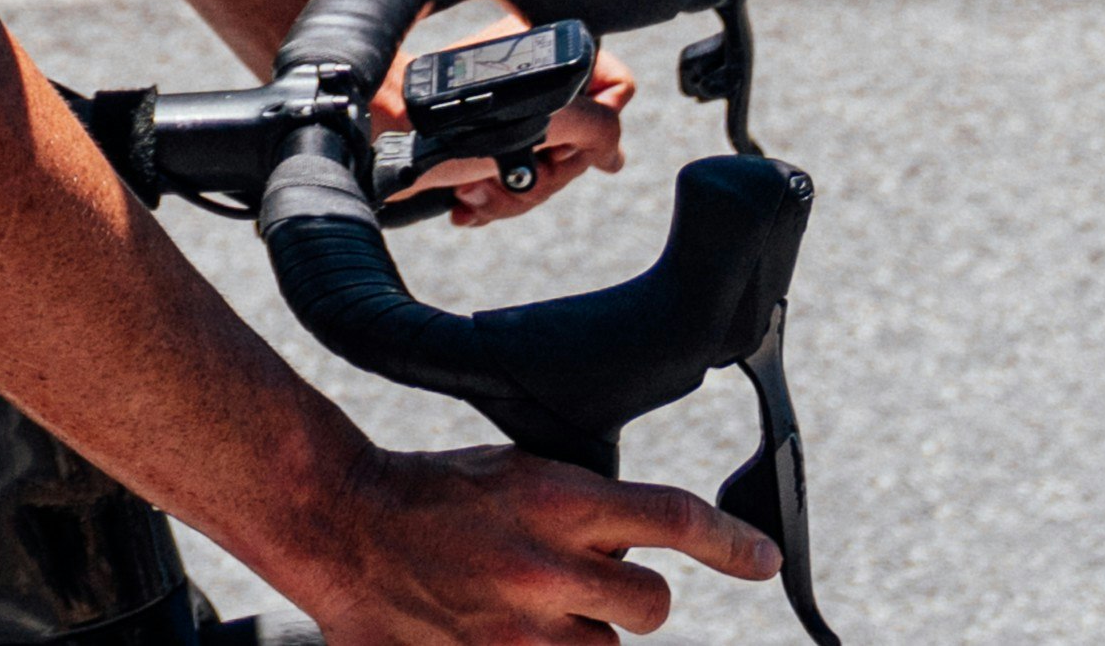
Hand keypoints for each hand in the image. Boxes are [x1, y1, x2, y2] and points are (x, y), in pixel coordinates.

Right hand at [294, 441, 777, 643]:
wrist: (342, 525)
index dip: (732, 542)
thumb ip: (582, 511)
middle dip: (625, 596)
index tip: (763, 559)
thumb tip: (633, 549)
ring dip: (579, 634)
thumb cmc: (429, 495)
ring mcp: (521, 631)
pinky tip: (501, 628)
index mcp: (558, 499)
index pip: (674, 519)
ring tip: (521, 606)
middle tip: (576, 581)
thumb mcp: (517, 474)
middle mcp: (549, 568)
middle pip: (651, 604)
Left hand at [378, 32, 634, 226]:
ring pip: (546, 170)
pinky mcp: (483, 145)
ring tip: (475, 192)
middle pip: (581, 143)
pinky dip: (490, 199)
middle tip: (511, 175)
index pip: (617, 88)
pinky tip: (466, 203)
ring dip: (510, 195)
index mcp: (551, 53)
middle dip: (545, 174)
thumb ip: (599, 129)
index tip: (561, 144)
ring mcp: (510, 115)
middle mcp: (534, 81)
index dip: (596, 128)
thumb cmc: (450, 120)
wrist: (379, 135)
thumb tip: (615, 156)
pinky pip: (512, 181)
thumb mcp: (544, 121)